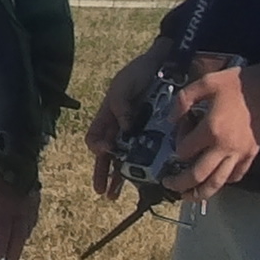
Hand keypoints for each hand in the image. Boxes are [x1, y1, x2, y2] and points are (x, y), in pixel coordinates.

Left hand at [0, 171, 40, 259]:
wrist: (19, 154)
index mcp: (5, 210)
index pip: (2, 234)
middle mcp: (20, 212)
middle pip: (17, 237)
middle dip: (13, 254)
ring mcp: (30, 206)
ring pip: (26, 230)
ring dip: (21, 244)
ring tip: (16, 254)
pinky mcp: (36, 199)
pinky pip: (33, 219)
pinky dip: (29, 230)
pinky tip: (27, 233)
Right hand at [86, 38, 169, 198]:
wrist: (164, 64)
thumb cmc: (139, 73)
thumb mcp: (124, 85)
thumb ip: (121, 105)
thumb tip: (124, 127)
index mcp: (108, 116)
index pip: (94, 137)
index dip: (97, 146)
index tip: (104, 151)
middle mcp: (120, 128)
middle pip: (106, 154)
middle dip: (103, 173)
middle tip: (104, 192)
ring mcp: (137, 133)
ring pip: (124, 159)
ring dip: (119, 177)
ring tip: (116, 195)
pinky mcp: (155, 135)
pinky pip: (147, 154)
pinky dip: (144, 167)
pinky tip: (146, 180)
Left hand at [162, 59, 259, 200]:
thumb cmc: (238, 83)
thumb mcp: (205, 82)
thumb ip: (184, 100)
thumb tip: (171, 119)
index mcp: (210, 130)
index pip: (184, 151)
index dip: (176, 148)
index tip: (177, 140)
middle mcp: (224, 147)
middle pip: (198, 175)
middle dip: (181, 183)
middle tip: (169, 185)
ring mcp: (239, 153)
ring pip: (217, 182)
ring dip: (201, 193)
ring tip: (188, 197)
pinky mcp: (252, 155)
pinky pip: (236, 176)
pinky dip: (224, 182)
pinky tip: (216, 181)